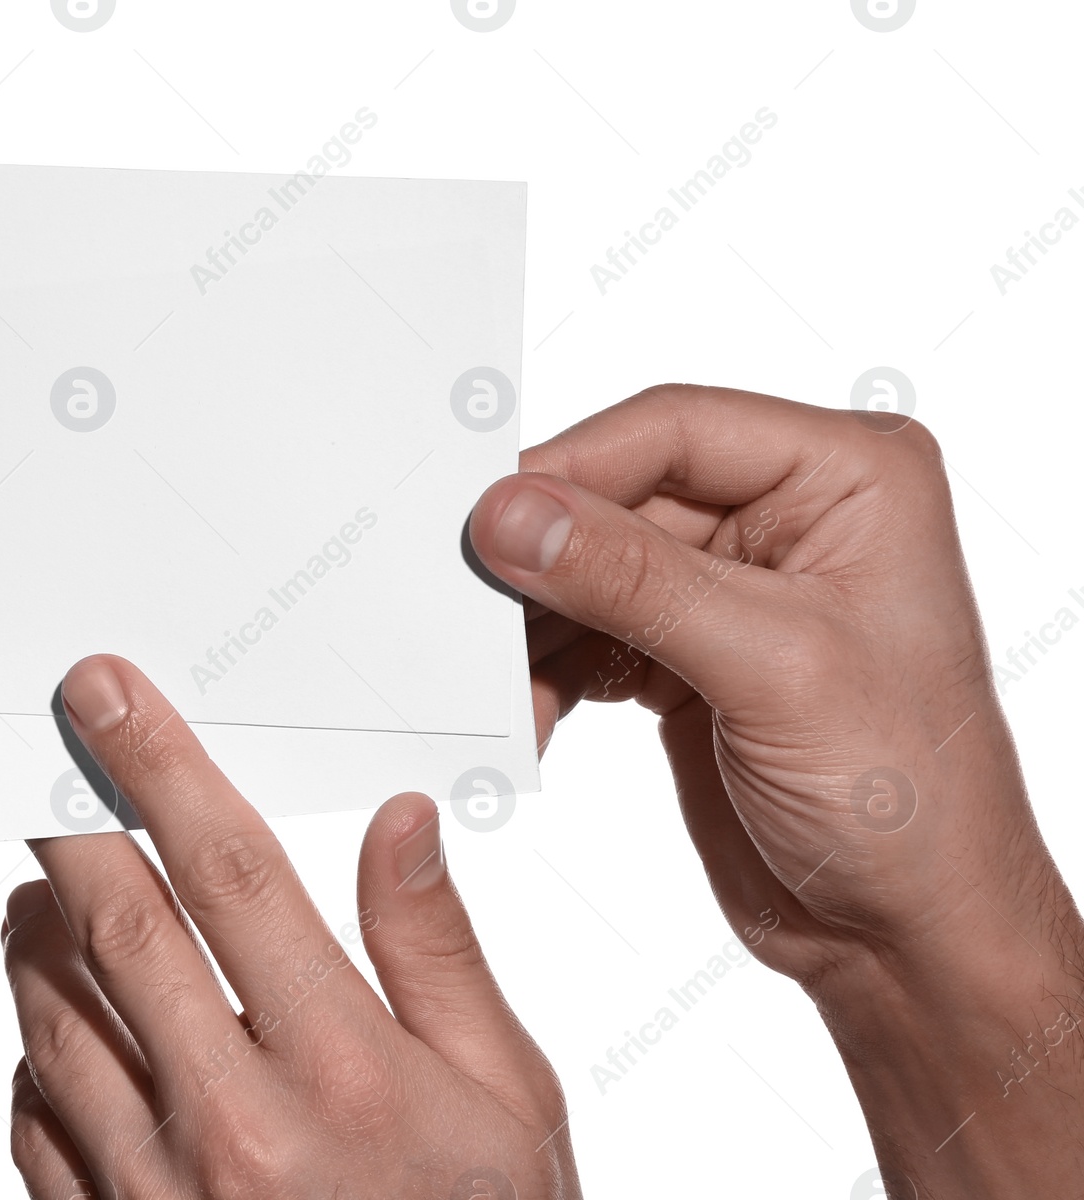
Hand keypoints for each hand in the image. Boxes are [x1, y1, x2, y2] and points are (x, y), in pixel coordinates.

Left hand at [2, 655, 580, 1198]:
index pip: (230, 876)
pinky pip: (38, 1116)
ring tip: (50, 883)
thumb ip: (437, 953)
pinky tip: (66, 1019)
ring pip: (55, 1014)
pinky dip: (38, 1044)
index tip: (108, 697)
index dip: (161, 768)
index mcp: (342, 1071)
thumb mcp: (506, 1099)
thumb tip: (398, 824)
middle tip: (39, 750)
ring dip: (40, 928)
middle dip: (66, 819)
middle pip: (114, 928)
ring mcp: (154, 1193)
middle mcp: (232, 1126)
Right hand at [467, 384, 1083, 1194]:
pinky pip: (586, 632)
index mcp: (846, 479)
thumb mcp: (771, 670)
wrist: (908, 935)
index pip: (676, 430)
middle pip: (618, 497)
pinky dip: (547, 671)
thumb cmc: (911, 801)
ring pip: (589, 568)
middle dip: (543, 560)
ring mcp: (730, 586)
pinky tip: (530, 711)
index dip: (572, 467)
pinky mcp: (685, 651)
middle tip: (468, 604)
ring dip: (535, 629)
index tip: (487, 516)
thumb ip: (633, 582)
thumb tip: (514, 516)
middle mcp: (787, 517)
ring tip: (500, 681)